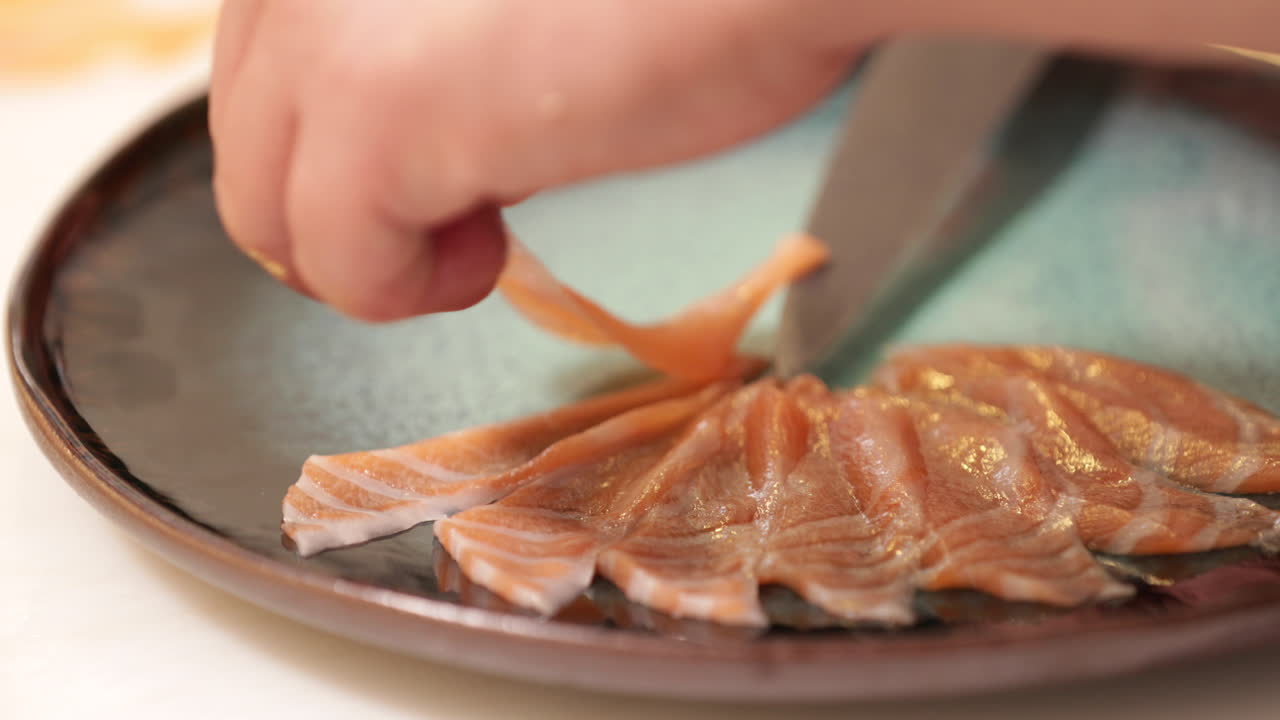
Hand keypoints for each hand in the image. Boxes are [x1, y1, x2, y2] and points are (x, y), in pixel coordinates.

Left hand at [210, 0, 864, 320]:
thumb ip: (413, 38)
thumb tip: (397, 133)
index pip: (259, 60)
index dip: (333, 132)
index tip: (431, 160)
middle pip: (246, 136)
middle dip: (340, 201)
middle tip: (458, 210)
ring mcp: (324, 32)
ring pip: (263, 209)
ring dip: (369, 250)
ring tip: (480, 231)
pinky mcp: (374, 117)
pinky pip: (332, 265)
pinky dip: (405, 290)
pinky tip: (488, 249)